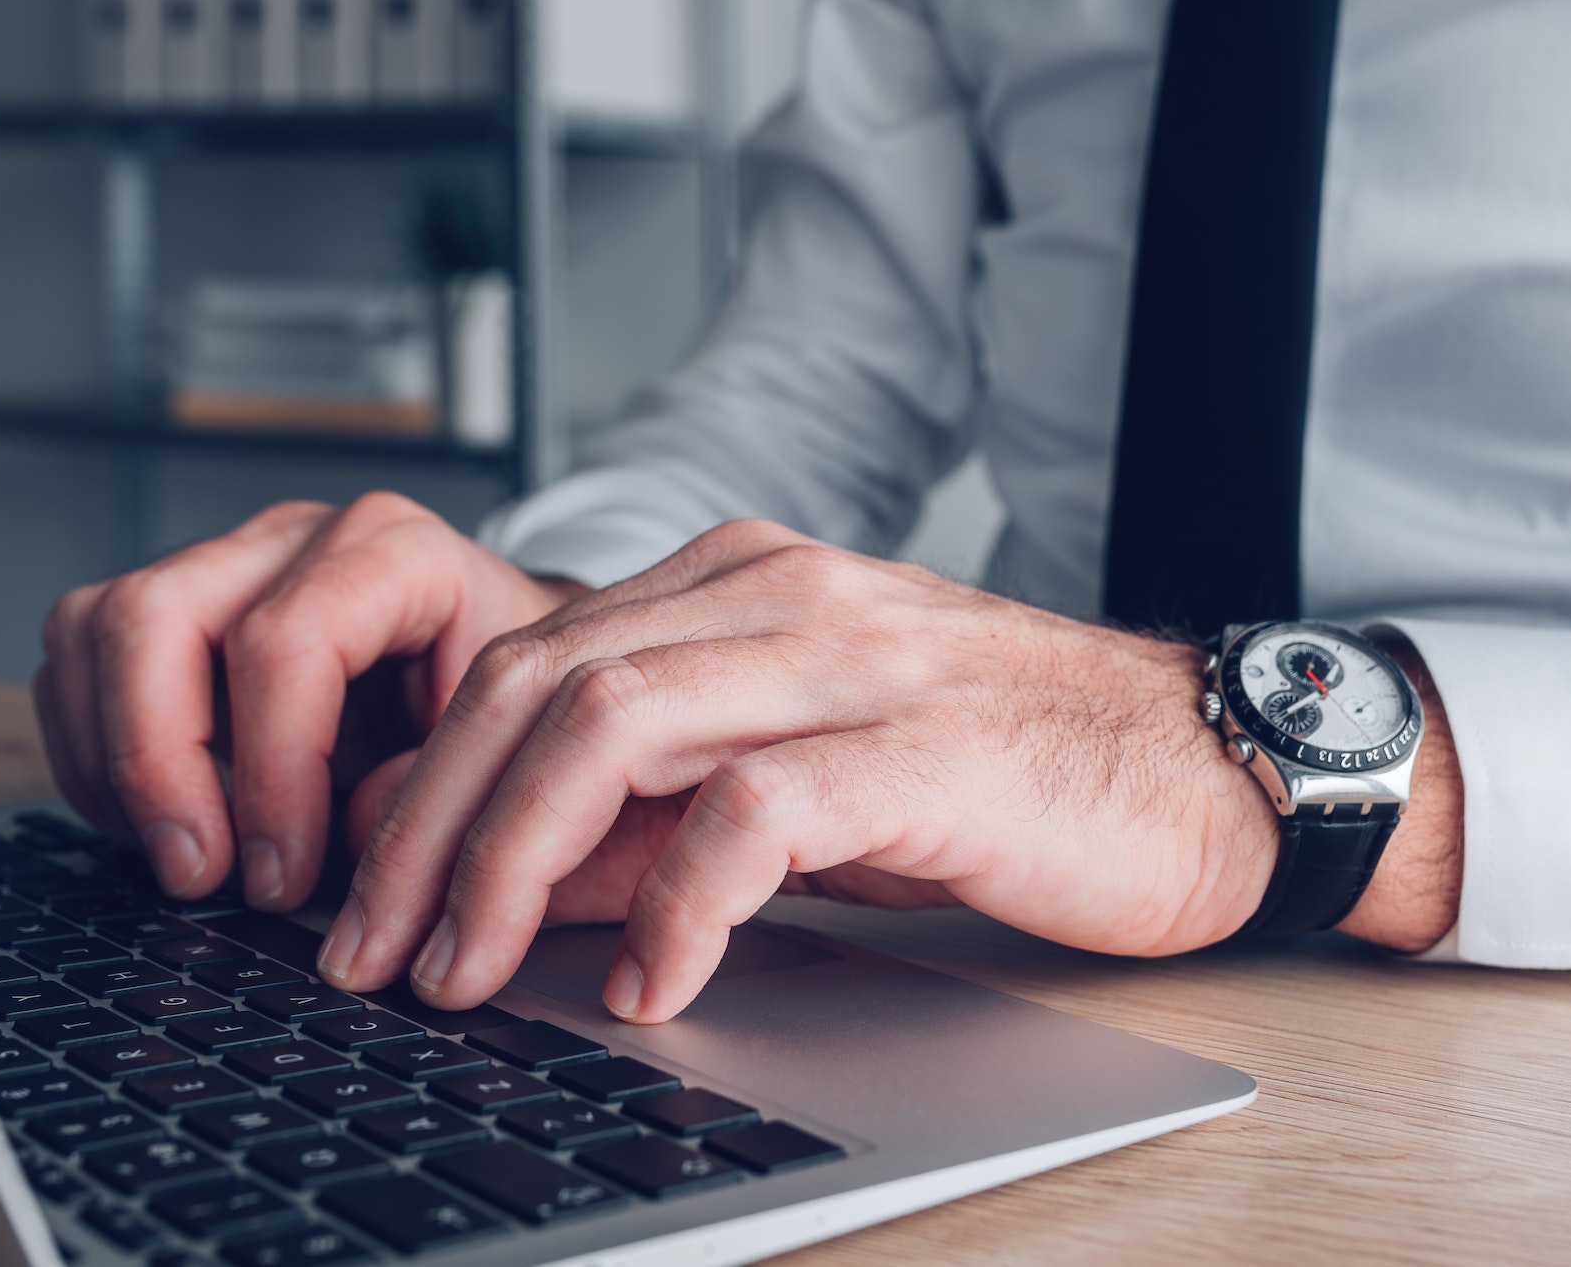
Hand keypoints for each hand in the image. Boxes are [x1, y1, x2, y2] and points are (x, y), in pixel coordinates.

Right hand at [33, 493, 583, 909]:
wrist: (501, 679)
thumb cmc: (501, 712)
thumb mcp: (502, 749)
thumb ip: (429, 788)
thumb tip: (345, 840)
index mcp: (392, 549)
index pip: (287, 640)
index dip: (270, 772)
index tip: (282, 876)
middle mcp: (294, 538)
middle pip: (157, 616)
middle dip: (159, 765)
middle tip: (202, 877)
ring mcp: (223, 563)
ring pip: (96, 629)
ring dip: (115, 765)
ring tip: (184, 861)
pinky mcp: (170, 608)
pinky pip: (76, 664)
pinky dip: (97, 760)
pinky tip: (158, 827)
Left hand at [316, 519, 1293, 1023]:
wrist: (1200, 763)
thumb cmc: (997, 775)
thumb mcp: (794, 787)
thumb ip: (652, 817)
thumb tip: (503, 880)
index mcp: (735, 585)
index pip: (525, 659)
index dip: (423, 781)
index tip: (369, 899)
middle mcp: (777, 594)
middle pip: (538, 682)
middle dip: (431, 826)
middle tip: (375, 949)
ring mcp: (852, 658)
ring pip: (614, 723)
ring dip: (511, 858)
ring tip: (465, 971)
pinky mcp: (927, 746)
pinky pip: (756, 812)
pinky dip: (677, 902)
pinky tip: (649, 985)